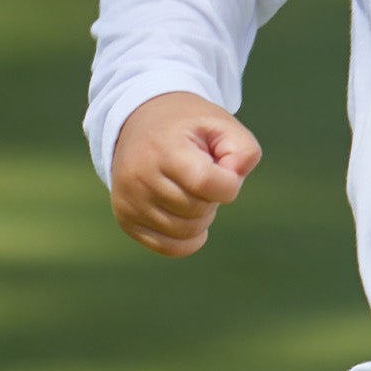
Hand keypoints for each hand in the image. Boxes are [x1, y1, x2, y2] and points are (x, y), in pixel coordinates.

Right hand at [110, 92, 260, 257]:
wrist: (137, 123)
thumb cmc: (187, 127)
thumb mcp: (220, 123)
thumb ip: (244, 149)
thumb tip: (235, 180)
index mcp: (164, 149)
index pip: (206, 183)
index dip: (228, 182)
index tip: (223, 168)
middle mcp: (140, 177)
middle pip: (198, 209)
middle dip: (212, 197)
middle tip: (202, 174)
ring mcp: (130, 202)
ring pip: (186, 231)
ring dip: (201, 216)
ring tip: (190, 189)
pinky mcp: (127, 220)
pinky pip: (169, 247)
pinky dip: (188, 237)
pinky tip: (187, 215)